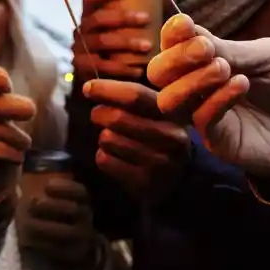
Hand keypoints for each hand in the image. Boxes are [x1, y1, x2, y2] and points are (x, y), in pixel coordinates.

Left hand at [20, 177, 97, 267]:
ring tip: (26, 223)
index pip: (80, 192)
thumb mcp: (60, 201)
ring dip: (43, 226)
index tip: (47, 185)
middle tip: (32, 201)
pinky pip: (57, 250)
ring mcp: (81, 237)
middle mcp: (85, 218)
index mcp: (82, 202)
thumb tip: (24, 176)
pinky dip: (41, 244)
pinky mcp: (73, 254)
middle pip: (73, 209)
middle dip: (51, 205)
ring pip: (65, 232)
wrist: (75, 247)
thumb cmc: (59, 217)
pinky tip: (27, 239)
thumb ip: (47, 191)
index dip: (65, 187)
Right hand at [73, 0, 151, 80]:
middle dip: (122, 17)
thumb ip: (146, 12)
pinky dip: (120, 68)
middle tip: (146, 19)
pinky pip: (100, 66)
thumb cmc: (120, 45)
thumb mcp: (127, 27)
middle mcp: (81, 29)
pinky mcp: (82, 67)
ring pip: (101, 41)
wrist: (101, 77)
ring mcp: (79, 48)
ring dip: (125, 42)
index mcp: (89, 15)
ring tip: (147, 46)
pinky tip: (138, 69)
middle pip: (98, 18)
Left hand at [83, 79, 190, 199]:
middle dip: (99, 114)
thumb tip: (92, 86)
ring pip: (108, 139)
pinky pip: (105, 161)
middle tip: (99, 115)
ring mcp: (159, 162)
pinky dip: (103, 156)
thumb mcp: (157, 112)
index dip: (107, 89)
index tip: (88, 88)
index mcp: (173, 113)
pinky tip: (116, 156)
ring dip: (104, 137)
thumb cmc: (160, 134)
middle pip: (117, 118)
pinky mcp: (144, 183)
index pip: (136, 95)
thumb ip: (132, 97)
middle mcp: (171, 137)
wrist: (181, 178)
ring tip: (115, 139)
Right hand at [147, 14, 269, 176]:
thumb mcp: (268, 56)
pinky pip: (200, 121)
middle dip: (176, 57)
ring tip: (224, 69)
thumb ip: (230, 49)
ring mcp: (203, 115)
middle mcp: (196, 87)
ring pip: (168, 100)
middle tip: (206, 50)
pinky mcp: (217, 141)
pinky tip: (241, 85)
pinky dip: (216, 99)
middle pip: (158, 73)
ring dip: (191, 80)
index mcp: (204, 61)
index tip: (185, 24)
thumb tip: (190, 35)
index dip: (172, 33)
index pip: (171, 45)